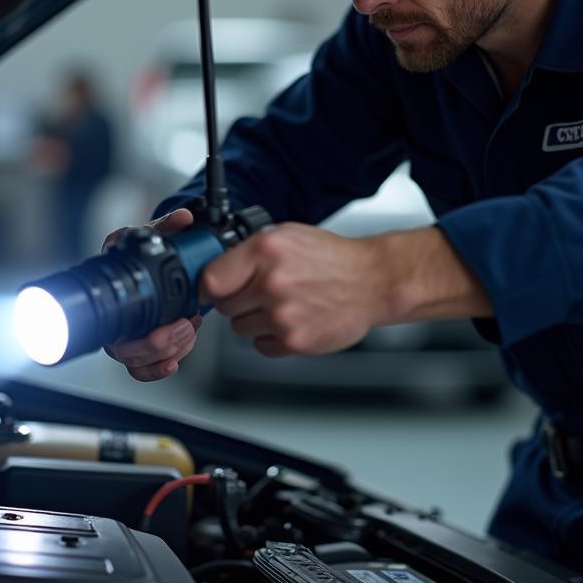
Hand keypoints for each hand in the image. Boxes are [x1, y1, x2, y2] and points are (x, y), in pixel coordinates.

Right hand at [103, 208, 202, 380]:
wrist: (149, 261)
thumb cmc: (139, 251)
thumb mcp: (152, 235)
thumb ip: (167, 226)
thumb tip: (183, 219)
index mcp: (113, 289)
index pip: (111, 315)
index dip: (138, 331)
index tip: (164, 326)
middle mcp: (114, 318)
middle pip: (124, 349)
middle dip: (159, 344)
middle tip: (184, 327)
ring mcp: (125, 336)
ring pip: (136, 361)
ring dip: (167, 351)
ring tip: (189, 332)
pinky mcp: (140, 348)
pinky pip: (142, 368)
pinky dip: (159, 368)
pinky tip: (174, 361)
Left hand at [200, 223, 392, 356]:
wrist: (372, 281)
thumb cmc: (331, 258)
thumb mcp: (285, 236)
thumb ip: (248, 252)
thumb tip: (212, 271)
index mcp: (265, 251)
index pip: (210, 279)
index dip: (210, 286)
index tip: (213, 289)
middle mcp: (271, 283)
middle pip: (224, 306)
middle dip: (238, 300)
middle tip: (260, 293)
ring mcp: (282, 315)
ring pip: (241, 328)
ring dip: (255, 320)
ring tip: (282, 304)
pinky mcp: (294, 341)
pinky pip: (261, 346)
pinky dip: (272, 338)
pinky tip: (292, 320)